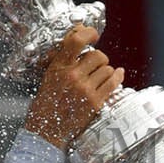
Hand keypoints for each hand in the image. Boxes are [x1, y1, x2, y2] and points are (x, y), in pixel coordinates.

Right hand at [25, 23, 123, 148]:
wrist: (46, 130)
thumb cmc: (46, 103)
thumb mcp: (49, 75)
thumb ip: (63, 59)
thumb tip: (80, 35)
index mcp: (58, 67)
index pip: (76, 41)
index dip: (89, 33)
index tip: (93, 34)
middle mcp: (72, 76)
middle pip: (98, 55)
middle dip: (99, 59)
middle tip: (95, 66)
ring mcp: (85, 90)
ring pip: (107, 69)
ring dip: (106, 71)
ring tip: (98, 77)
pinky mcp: (95, 102)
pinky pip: (113, 83)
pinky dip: (117, 77)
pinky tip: (117, 74)